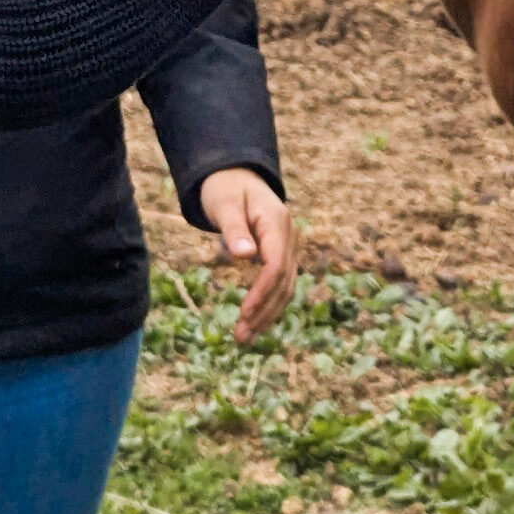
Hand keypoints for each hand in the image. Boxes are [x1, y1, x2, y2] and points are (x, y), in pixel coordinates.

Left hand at [198, 167, 296, 341]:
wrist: (234, 175)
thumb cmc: (225, 188)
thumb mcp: (224, 204)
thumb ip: (234, 228)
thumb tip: (245, 255)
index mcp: (277, 221)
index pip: (276, 265)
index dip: (262, 292)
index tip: (244, 313)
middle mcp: (289, 236)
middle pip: (284, 282)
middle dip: (264, 311)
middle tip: (241, 337)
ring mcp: (288, 246)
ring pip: (285, 287)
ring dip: (268, 314)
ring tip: (245, 338)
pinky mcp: (281, 254)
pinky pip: (280, 284)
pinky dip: (269, 305)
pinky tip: (255, 323)